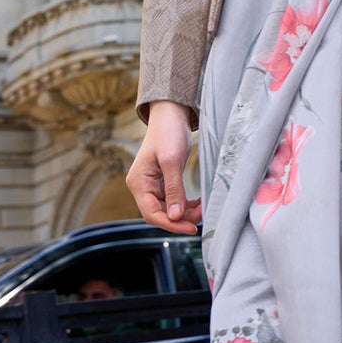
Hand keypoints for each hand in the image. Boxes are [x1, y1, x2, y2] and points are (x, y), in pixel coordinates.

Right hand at [127, 102, 202, 232]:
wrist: (171, 114)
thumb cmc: (168, 133)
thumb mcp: (172, 161)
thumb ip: (174, 189)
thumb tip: (175, 216)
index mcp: (138, 183)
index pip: (152, 214)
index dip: (171, 224)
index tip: (191, 228)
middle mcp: (143, 187)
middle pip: (160, 213)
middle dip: (181, 218)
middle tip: (203, 214)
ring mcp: (153, 185)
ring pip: (169, 208)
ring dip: (185, 212)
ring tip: (203, 207)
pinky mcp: (163, 182)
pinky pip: (173, 200)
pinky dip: (186, 204)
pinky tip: (198, 202)